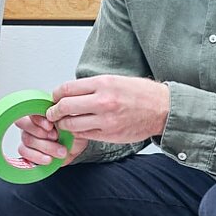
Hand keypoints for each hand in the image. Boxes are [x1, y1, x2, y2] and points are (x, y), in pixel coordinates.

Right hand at [16, 113, 89, 165]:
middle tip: (56, 138)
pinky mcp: (27, 149)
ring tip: (61, 152)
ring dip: (45, 146)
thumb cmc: (74, 132)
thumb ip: (64, 118)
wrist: (77, 146)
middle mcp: (31, 121)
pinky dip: (37, 156)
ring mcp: (27, 135)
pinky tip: (49, 159)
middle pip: (23, 123)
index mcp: (41, 110)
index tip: (50, 126)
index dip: (37, 119)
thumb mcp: (73, 123)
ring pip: (26, 138)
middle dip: (40, 132)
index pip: (29, 109)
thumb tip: (58, 119)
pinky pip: (24, 151)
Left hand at [46, 75, 169, 143]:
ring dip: (64, 124)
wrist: (163, 109)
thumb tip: (69, 93)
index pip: (66, 89)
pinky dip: (78, 133)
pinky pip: (84, 135)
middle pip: (64, 107)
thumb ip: (92, 87)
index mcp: (103, 84)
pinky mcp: (109, 135)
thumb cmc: (141, 94)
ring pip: (71, 125)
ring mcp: (106, 120)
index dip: (55, 95)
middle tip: (52, 113)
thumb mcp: (115, 80)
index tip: (54, 98)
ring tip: (65, 122)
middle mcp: (103, 102)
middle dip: (54, 112)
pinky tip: (79, 129)